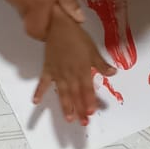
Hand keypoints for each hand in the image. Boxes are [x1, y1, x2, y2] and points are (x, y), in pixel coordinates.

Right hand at [33, 5, 114, 122]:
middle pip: (75, 94)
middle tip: (82, 122)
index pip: (87, 89)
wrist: (58, 26)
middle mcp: (69, 74)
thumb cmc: (77, 37)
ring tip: (68, 118)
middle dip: (79, 109)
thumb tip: (113, 73)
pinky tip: (36, 101)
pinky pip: (43, 82)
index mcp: (82, 69)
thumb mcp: (93, 49)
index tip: (91, 112)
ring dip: (65, 106)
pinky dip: (39, 91)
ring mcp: (57, 73)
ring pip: (62, 93)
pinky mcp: (48, 69)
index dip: (89, 101)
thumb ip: (101, 64)